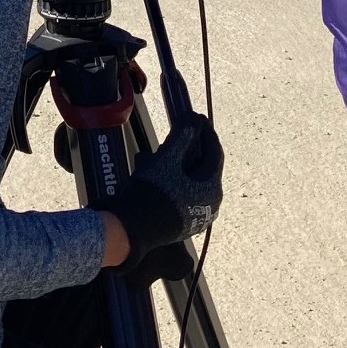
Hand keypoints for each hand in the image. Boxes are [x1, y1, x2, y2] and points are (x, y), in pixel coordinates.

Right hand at [107, 114, 223, 271]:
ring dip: (177, 166)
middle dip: (188, 149)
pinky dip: (173, 181)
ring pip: (190, 182)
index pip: (214, 153)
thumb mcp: (167, 159)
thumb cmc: (152, 193)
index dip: (206, 132)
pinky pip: (182, 194)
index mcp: (212, 188)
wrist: (132, 229)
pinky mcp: (183, 223)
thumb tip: (195, 119)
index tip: (196, 117)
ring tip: (158, 155)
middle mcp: (210, 205)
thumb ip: (183, 137)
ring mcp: (197, 216)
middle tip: (176, 135)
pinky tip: (156, 176)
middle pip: (202, 168)